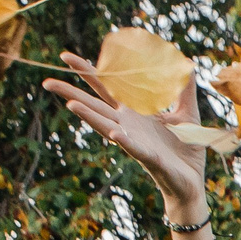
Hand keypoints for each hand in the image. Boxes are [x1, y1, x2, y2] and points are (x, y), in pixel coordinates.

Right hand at [41, 58, 208, 215]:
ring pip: (107, 127)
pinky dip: (125, 141)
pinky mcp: (150, 159)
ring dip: (90, 117)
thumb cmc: (185, 149)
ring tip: (71, 105)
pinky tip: (115, 134)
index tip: (65, 57)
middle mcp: (128, 125)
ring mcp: (136, 142)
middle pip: (95, 105)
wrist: (193, 182)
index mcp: (134, 112)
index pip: (106, 88)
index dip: (87, 72)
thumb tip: (187, 63)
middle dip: (72, 93)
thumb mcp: (187, 114)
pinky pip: (135, 149)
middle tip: (47, 81)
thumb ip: (184, 90)